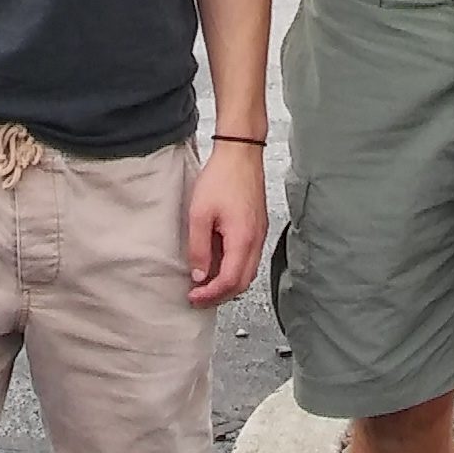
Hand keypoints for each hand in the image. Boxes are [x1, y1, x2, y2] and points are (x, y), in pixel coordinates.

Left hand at [186, 141, 268, 307]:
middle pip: (243, 283)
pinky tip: (217, 265)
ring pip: (248, 273)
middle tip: (198, 298)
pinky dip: (234, 269)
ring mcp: (259, 234)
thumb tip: (199, 275)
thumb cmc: (221, 178)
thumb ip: (199, 248)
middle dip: (220, 295)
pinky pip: (248, 258)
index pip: (230, 281)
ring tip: (205, 285)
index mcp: (243, 239)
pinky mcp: (257, 228)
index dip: (211, 294)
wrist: (240, 154)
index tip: (193, 297)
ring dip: (228, 284)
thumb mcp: (199, 214)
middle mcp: (256, 240)